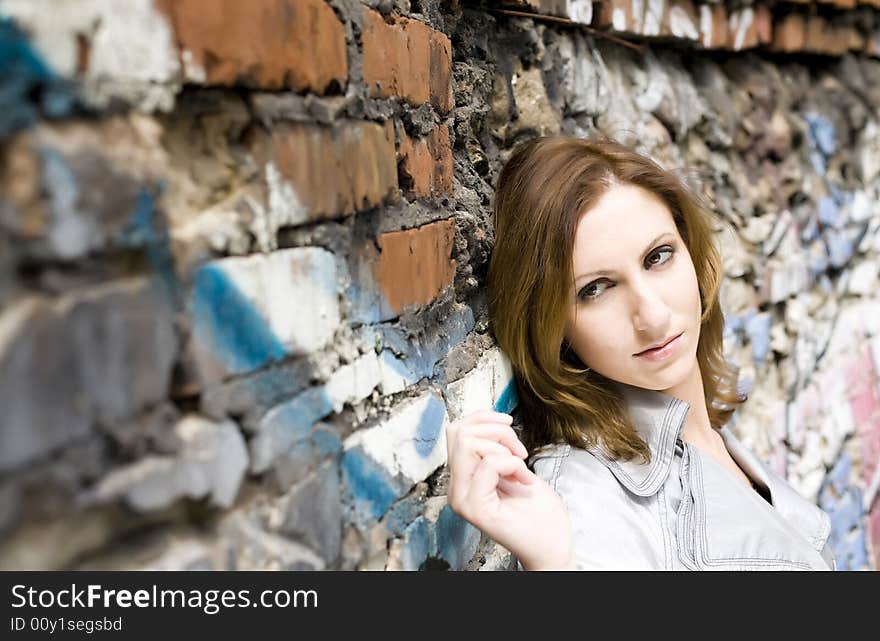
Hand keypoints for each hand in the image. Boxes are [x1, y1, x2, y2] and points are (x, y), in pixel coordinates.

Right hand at [445, 409, 574, 569]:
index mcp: (462, 478)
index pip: (456, 430)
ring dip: (505, 447)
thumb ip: (491, 448)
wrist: (553, 544)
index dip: (485, 419)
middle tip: (519, 451)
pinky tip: (524, 480)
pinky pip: (489, 464)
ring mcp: (462, 500)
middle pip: (459, 432)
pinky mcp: (476, 509)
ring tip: (521, 466)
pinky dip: (513, 464)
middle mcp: (456, 489)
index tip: (510, 429)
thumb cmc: (538, 510)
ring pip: (469, 443)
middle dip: (497, 430)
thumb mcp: (512, 467)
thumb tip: (484, 421)